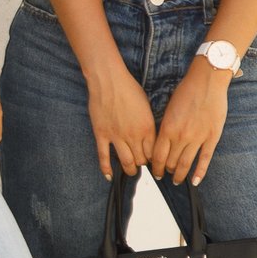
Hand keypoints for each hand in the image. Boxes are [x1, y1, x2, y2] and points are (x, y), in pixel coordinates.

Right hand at [86, 61, 154, 179]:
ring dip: (130, 169)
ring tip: (131, 171)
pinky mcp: (102, 135)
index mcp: (147, 128)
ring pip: (126, 162)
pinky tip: (109, 176)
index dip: (154, 159)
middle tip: (143, 166)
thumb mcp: (146, 106)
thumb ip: (149, 124)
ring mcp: (116, 137)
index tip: (154, 160)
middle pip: (141, 159)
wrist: (108, 80)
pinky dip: (106, 169)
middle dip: (143, 165)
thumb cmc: (129, 88)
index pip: (154, 152)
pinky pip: (104, 156)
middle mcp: (133, 136)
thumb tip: (149, 136)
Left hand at [151, 60, 229, 183]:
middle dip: (165, 171)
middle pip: (170, 162)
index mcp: (167, 128)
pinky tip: (195, 181)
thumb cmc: (186, 91)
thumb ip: (165, 127)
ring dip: (179, 175)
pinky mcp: (212, 137)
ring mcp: (197, 138)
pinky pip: (204, 159)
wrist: (207, 81)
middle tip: (165, 175)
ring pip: (185, 164)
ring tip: (177, 180)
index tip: (154, 171)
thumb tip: (160, 143)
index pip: (157, 156)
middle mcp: (181, 136)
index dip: (154, 167)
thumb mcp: (169, 109)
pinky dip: (199, 173)